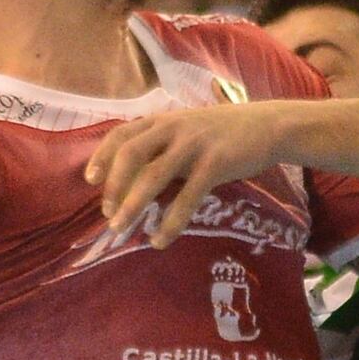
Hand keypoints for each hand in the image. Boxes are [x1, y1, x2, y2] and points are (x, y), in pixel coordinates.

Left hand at [81, 101, 283, 244]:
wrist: (269, 126)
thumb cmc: (224, 133)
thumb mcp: (188, 130)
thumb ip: (163, 146)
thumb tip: (135, 179)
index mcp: (163, 120)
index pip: (121, 134)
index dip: (102, 157)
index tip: (89, 180)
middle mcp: (174, 127)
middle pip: (130, 154)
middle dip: (114, 186)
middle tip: (108, 214)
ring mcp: (194, 144)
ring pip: (153, 176)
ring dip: (133, 205)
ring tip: (122, 229)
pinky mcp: (215, 163)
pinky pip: (187, 197)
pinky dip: (171, 221)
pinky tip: (161, 239)